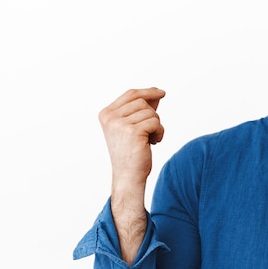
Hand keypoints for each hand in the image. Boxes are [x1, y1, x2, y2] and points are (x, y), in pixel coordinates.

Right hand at [98, 87, 164, 263]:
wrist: (129, 176)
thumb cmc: (132, 153)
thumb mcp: (133, 127)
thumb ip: (141, 110)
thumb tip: (156, 94)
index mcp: (106, 114)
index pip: (130, 94)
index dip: (148, 92)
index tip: (161, 93)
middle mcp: (110, 117)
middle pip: (142, 102)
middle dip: (153, 115)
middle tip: (151, 131)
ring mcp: (120, 124)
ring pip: (151, 113)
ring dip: (156, 125)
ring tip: (151, 139)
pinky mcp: (132, 131)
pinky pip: (155, 122)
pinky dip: (159, 132)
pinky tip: (154, 143)